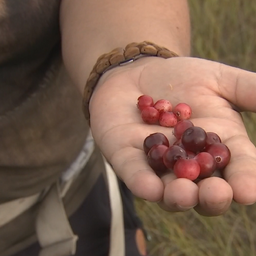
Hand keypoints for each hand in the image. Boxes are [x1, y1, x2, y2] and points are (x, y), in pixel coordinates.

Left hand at [89, 56, 255, 215]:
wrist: (139, 73)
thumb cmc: (180, 78)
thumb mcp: (218, 80)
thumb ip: (250, 91)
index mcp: (215, 145)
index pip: (236, 168)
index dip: (245, 180)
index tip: (249, 190)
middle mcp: (188, 162)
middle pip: (203, 189)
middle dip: (210, 195)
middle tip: (217, 193)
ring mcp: (156, 163)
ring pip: (168, 189)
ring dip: (177, 196)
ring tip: (185, 194)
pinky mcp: (127, 158)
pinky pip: (134, 174)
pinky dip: (141, 182)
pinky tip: (148, 188)